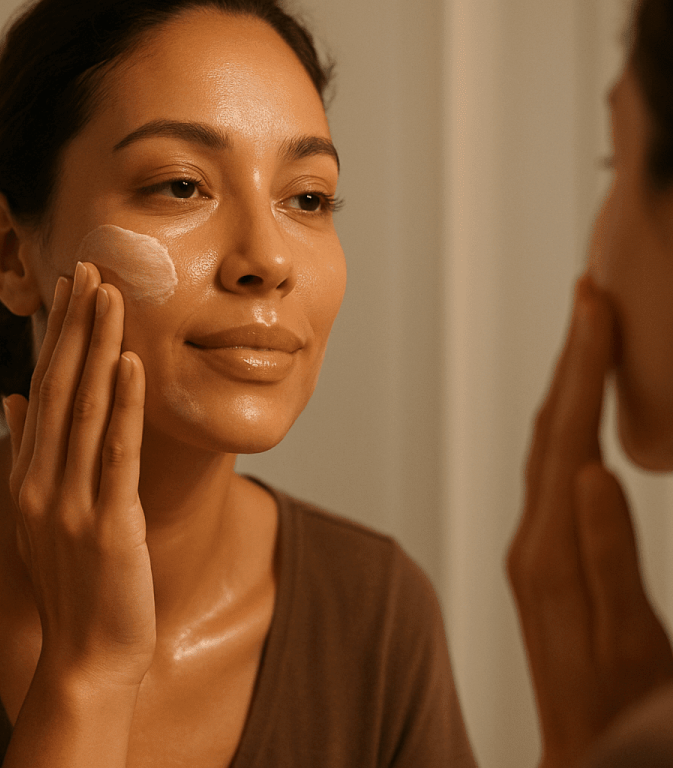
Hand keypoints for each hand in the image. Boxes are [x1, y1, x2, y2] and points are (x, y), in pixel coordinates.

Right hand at [4, 261, 154, 689]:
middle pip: (61, 388)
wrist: (88, 655)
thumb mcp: (41, 515)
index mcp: (32, 476)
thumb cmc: (75, 582)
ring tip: (110, 298)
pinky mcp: (108, 524)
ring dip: (98, 350)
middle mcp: (44, 482)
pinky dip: (124, 407)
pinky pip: (116, 454)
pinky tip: (131, 365)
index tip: (72, 290)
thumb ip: (30, 452)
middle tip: (91, 269)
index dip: (58, 337)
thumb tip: (18, 397)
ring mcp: (71, 503)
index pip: (45, 390)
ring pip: (86, 410)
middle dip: (76, 327)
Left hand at [507, 274, 672, 767]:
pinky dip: (567, 426)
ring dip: (568, 386)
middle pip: (552, 428)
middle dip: (573, 359)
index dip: (584, 367)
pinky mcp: (541, 557)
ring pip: (548, 445)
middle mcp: (534, 537)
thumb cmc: (618, 708)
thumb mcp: (626, 638)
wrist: (585, 755)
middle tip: (591, 298)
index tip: (597, 306)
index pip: (570, 434)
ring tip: (588, 337)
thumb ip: (605, 556)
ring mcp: (533, 545)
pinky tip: (579, 413)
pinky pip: (550, 471)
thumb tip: (592, 474)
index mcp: (553, 547)